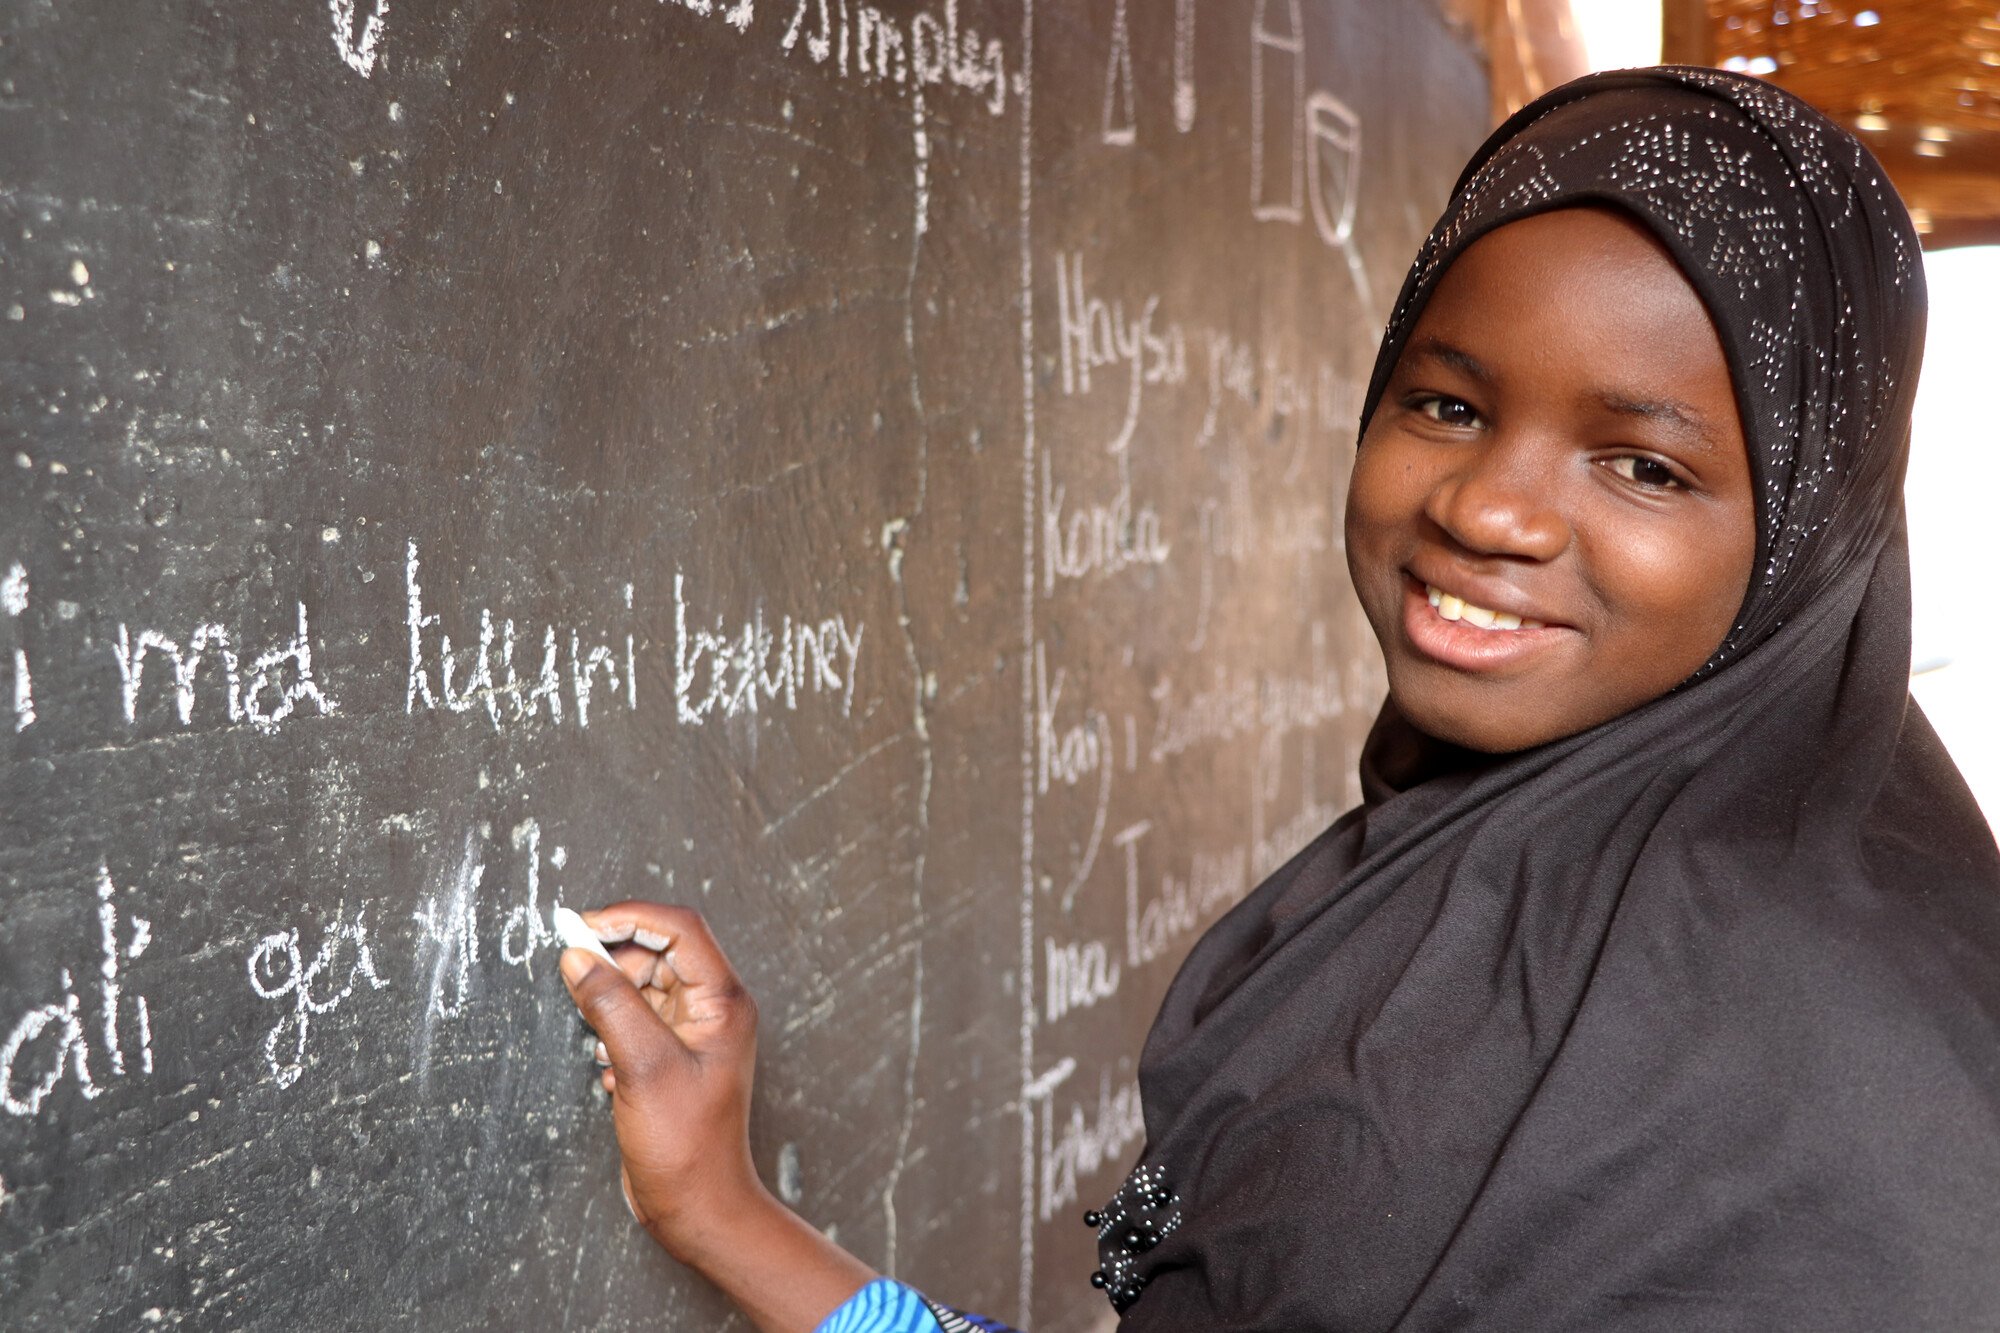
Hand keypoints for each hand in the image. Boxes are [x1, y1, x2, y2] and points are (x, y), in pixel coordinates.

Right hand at [558, 902, 876, 1331]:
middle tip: (577, 980)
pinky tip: (610, 1070)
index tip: (581, 925)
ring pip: (644, 987)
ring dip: (611, 1003)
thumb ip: (610, 1004)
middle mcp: (714, 1010)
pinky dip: (613, 1034)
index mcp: (723, 1000)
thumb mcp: (641, 1066)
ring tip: (601, 1044)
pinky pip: (637, 1021)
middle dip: (615, 963)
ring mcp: (694, 1034)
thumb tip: (579, 957)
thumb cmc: (686, 1146)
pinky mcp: (673, 1058)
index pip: (680, 928)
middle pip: (659, 952)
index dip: (629, 917)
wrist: (698, 1207)